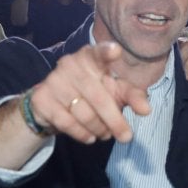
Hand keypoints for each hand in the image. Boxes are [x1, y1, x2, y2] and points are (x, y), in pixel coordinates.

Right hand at [28, 42, 151, 143]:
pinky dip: (82, 134)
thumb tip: (146, 110)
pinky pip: (66, 122)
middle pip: (99, 98)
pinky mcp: (42, 99)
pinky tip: (89, 136)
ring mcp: (54, 81)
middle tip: (126, 137)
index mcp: (90, 57)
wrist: (53, 105)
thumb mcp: (115, 91)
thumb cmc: (92, 93)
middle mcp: (70, 64)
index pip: (98, 52)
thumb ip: (132, 96)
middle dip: (115, 121)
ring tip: (105, 133)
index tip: (116, 50)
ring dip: (99, 129)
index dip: (106, 51)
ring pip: (83, 113)